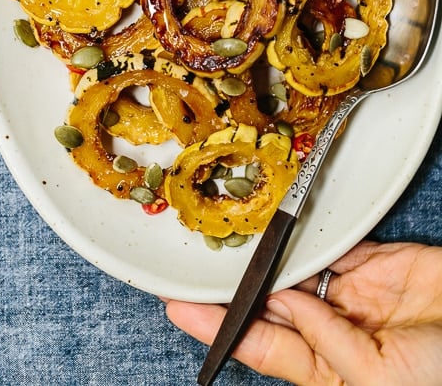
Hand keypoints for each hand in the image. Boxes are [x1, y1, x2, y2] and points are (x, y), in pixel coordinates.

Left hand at [164, 241, 441, 384]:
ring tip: (229, 239)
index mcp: (329, 373)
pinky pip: (332, 244)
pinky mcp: (373, 264)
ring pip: (295, 269)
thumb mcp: (377, 377)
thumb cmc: (440, 375)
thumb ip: (326, 341)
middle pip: (271, 305)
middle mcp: (332, 334)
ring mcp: (352, 296)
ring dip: (267, 256)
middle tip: (192, 265)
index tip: (179, 308)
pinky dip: (308, 234)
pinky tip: (280, 225)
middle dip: (234, 288)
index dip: (219, 328)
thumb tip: (285, 301)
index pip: (261, 346)